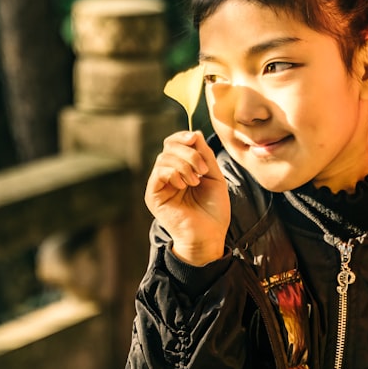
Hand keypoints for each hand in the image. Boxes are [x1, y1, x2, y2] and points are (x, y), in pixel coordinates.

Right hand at [144, 130, 228, 265]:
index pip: (173, 144)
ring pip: (163, 158)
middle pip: (168, 147)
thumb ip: (204, 155)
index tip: (194, 138)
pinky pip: (158, 172)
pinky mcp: (153, 196)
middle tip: (202, 169)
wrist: (210, 235)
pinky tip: (185, 184)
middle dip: (188, 152)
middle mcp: (167, 175)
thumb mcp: (214, 176)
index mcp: (181, 169)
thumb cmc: (214, 210)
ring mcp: (159, 185)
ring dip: (184, 164)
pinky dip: (173, 173)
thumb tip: (194, 133)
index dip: (182, 137)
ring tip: (196, 181)